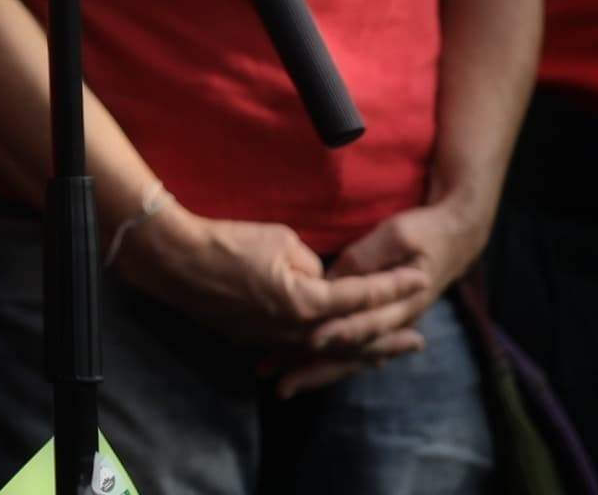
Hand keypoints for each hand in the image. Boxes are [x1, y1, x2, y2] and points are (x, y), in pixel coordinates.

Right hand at [111, 203, 428, 356]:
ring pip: (328, 350)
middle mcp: (296, 330)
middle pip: (354, 339)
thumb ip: (312, 265)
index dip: (393, 284)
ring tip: (385, 356)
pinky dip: (324, 351)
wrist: (176, 260)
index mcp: (307, 303)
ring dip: (359, 352)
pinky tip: (333, 351)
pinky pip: (300, 349)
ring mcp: (274, 339)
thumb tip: (318, 279)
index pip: (361, 295)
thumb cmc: (229, 241)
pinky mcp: (253, 339)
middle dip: (389, 337)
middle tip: (419, 341)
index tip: (420, 276)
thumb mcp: (282, 240)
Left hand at [254, 195, 483, 395]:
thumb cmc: (425, 233)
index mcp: (405, 304)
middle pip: (354, 353)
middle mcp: (396, 323)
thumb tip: (337, 276)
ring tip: (282, 387)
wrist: (453, 240)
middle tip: (284, 383)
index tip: (311, 340)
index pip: (369, 324)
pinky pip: (352, 351)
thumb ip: (368, 257)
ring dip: (317, 373)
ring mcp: (388, 327)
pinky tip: (301, 374)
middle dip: (318, 368)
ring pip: (350, 358)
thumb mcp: (399, 234)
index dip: (340, 332)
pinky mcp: (379, 324)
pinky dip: (327, 364)